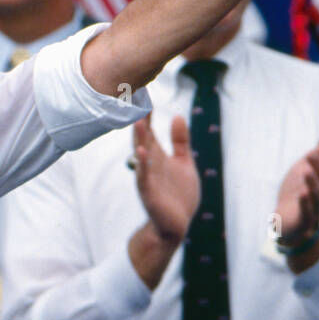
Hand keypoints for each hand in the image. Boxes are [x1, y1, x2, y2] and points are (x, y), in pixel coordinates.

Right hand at [132, 114, 199, 243]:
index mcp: (157, 156)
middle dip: (140, 120)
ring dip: (140, 138)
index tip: (143, 93)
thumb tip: (178, 116)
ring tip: (139, 121)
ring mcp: (148, 178)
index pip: (150, 130)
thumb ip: (180, 141)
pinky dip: (142, 165)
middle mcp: (149, 164)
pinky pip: (144, 176)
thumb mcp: (184, 163)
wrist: (176, 226)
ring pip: (142, 154)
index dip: (148, 113)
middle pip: (143, 138)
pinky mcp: (149, 193)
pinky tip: (141, 153)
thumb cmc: (178, 195)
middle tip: (134, 101)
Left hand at [275, 134, 318, 242]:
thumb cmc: (299, 191)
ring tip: (306, 172)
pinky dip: (305, 204)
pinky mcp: (303, 221)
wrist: (288, 221)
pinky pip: (307, 213)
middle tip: (309, 154)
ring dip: (314, 184)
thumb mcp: (308, 168)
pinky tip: (302, 194)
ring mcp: (315, 208)